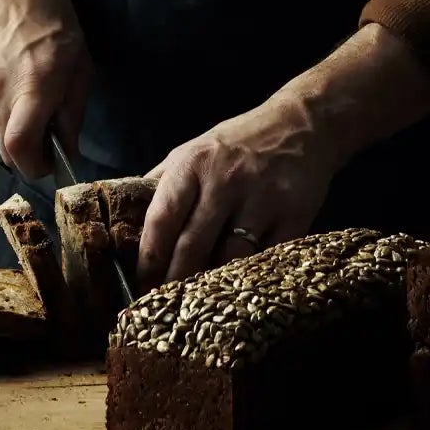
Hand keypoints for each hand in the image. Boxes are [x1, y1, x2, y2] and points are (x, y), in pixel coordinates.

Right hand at [0, 0, 92, 180]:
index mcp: (33, 86)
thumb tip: (67, 149)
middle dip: (28, 150)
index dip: (35, 166)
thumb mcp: (80, 62)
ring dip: (14, 123)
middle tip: (47, 133)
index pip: (20, 148)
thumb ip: (72, 111)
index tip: (51, 163)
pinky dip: (0, 104)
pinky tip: (12, 75)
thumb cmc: (54, 18)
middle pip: (6, 148)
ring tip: (30, 90)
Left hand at [137, 93, 340, 286]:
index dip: (148, 257)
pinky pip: (265, 259)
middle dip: (175, 281)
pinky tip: (239, 286)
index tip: (142, 282)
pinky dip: (250, 276)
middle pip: (192, 247)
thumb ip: (164, 181)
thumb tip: (127, 216)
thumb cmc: (239, 142)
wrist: (302, 124)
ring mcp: (261, 198)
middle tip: (167, 305)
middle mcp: (225, 180)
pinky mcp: (293, 215)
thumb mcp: (195, 149)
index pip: (162, 219)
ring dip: (212, 285)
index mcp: (194, 163)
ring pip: (228, 259)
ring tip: (201, 303)